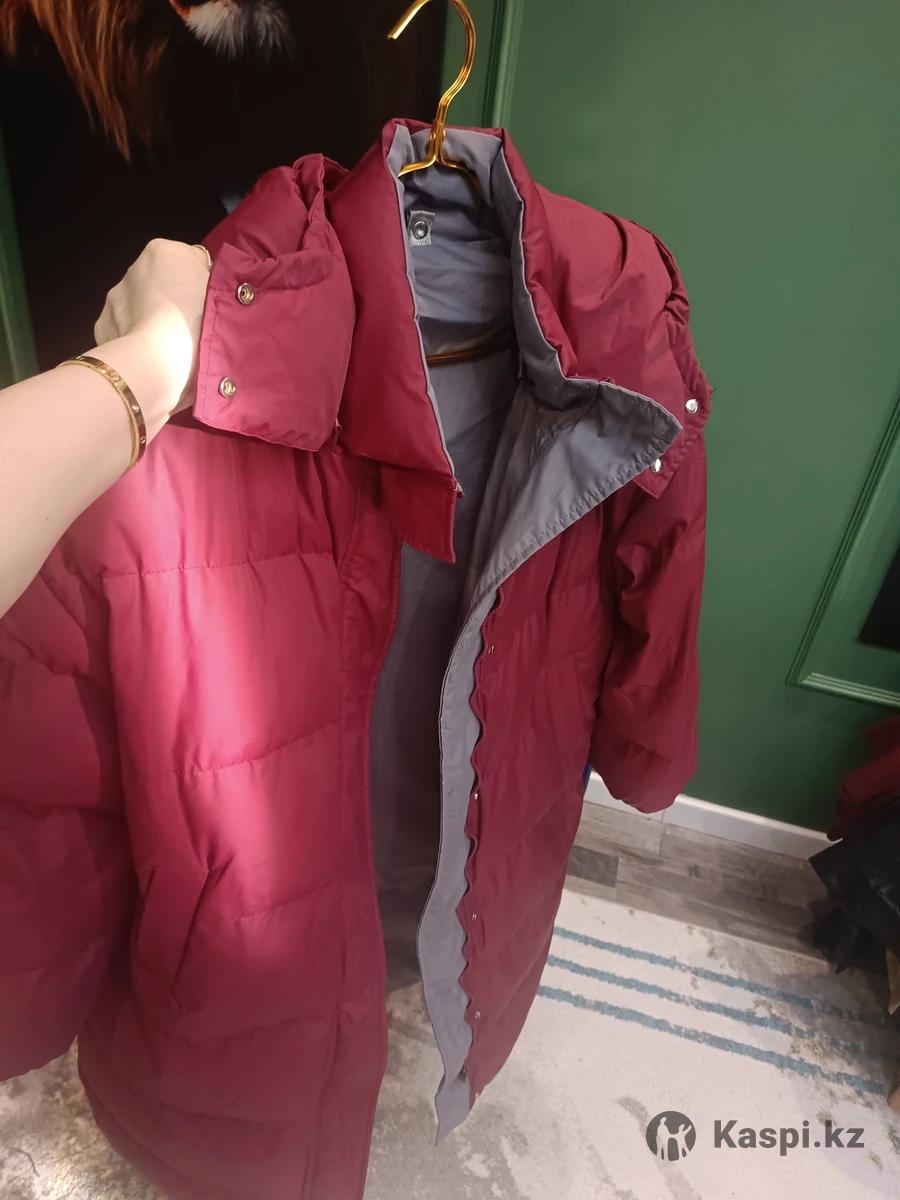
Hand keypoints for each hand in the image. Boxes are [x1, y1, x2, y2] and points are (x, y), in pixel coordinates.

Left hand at [94, 239, 211, 417]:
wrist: (159, 363)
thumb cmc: (198, 324)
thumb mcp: (223, 295)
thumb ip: (214, 283)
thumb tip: (207, 289)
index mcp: (164, 251)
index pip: (189, 260)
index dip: (202, 284)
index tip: (211, 308)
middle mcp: (134, 268)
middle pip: (161, 283)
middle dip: (173, 302)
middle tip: (192, 331)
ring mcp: (114, 298)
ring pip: (139, 306)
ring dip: (152, 321)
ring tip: (170, 349)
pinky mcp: (102, 326)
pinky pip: (124, 330)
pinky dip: (134, 341)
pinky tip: (149, 358)